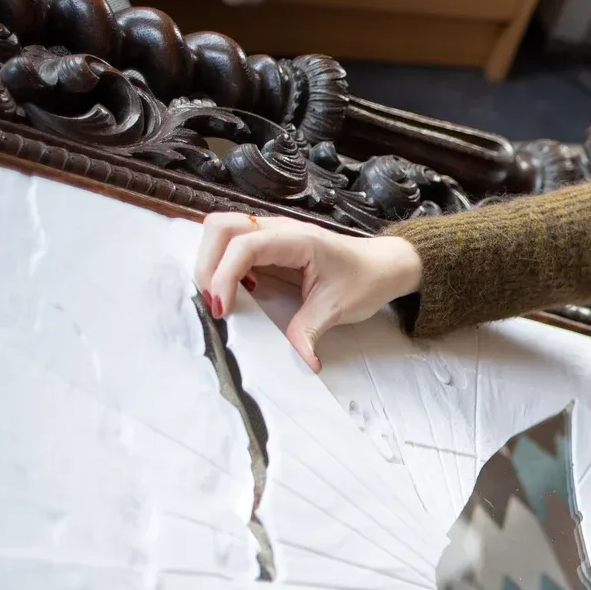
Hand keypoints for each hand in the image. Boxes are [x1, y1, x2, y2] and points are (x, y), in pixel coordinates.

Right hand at [194, 213, 421, 371]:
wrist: (382, 266)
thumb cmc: (364, 280)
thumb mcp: (337, 309)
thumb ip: (309, 333)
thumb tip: (302, 362)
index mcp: (297, 239)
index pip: (244, 246)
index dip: (224, 276)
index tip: (223, 310)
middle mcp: (279, 229)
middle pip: (220, 227)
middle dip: (207, 264)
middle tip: (215, 303)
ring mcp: (271, 233)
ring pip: (221, 231)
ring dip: (210, 262)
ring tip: (221, 298)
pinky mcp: (268, 245)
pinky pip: (232, 245)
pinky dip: (222, 265)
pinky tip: (234, 292)